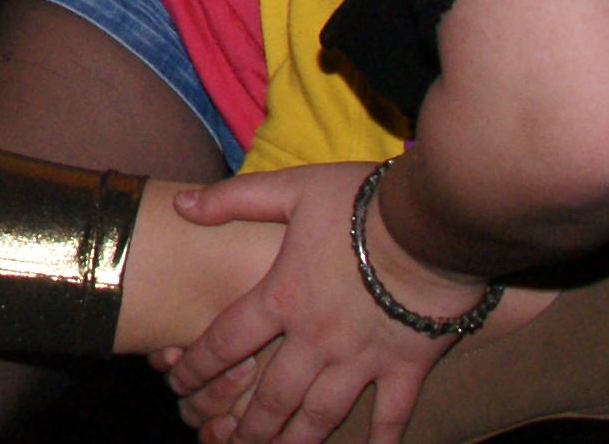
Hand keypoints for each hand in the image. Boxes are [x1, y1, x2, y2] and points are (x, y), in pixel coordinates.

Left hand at [154, 165, 468, 443]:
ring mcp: (361, 359)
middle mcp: (315, 339)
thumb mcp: (291, 189)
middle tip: (229, 442)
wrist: (431, 225)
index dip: (196, 365)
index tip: (177, 383)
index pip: (225, 340)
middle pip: (272, 395)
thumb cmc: (360, 204)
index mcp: (283, 297)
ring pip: (321, 414)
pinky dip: (382, 440)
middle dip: (247, 425)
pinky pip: (391, 415)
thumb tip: (181, 205)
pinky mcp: (406, 367)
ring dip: (296, 439)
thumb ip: (234, 199)